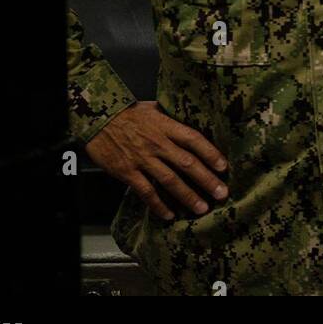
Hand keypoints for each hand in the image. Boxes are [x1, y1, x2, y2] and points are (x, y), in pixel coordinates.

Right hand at [85, 101, 228, 220]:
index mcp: (166, 126)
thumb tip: (190, 120)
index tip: (223, 167)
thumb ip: (172, 119)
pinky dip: (158, 205)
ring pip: (170, 180)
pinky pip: (146, 192)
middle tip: (221, 193)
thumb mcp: (154, 108)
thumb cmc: (127, 112)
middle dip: (207, 180)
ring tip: (202, 208)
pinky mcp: (127, 172)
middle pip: (187, 163)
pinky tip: (169, 215)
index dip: (210, 153)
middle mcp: (157, 143)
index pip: (194, 140)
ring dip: (188, 196)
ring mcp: (143, 159)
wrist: (98, 119)